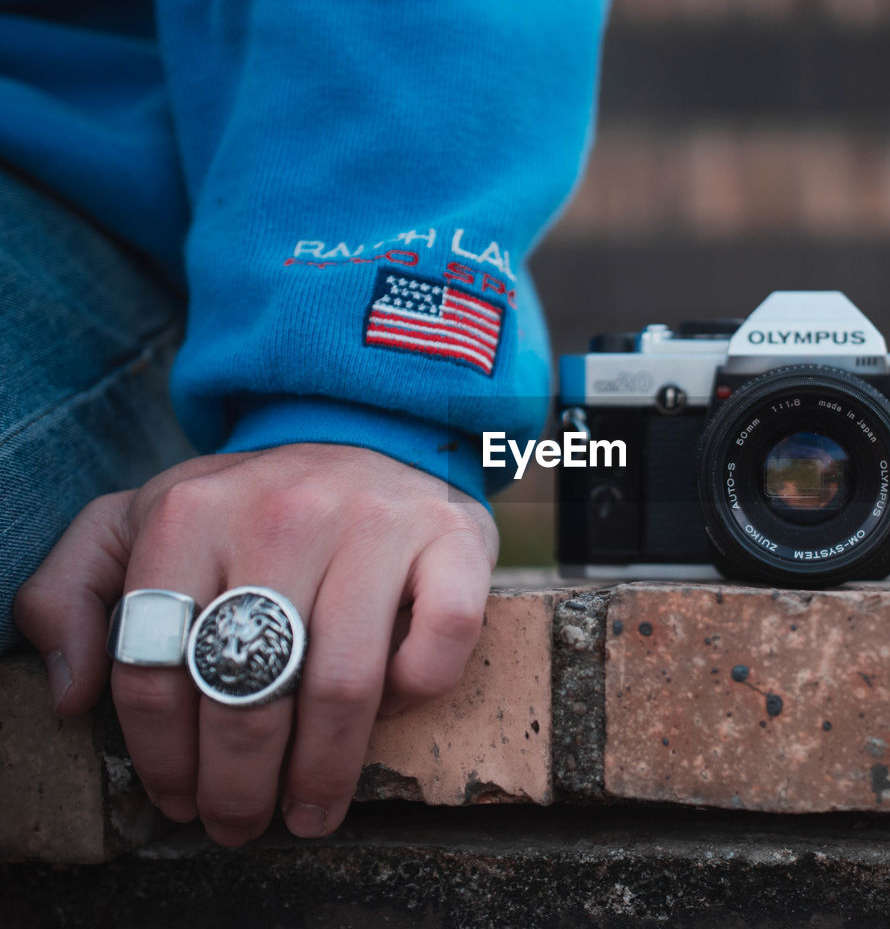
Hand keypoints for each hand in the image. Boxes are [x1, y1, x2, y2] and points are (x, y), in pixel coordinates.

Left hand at [14, 443, 496, 844]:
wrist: (368, 429)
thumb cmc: (250, 503)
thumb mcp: (141, 519)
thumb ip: (74, 591)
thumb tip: (72, 696)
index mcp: (193, 512)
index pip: (157, 668)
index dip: (160, 757)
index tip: (177, 798)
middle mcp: (286, 512)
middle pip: (249, 689)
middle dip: (238, 785)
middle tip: (240, 824)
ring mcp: (377, 523)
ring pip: (345, 684)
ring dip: (323, 771)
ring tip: (311, 811)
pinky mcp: (454, 536)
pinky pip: (442, 640)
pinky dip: (416, 691)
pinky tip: (392, 709)